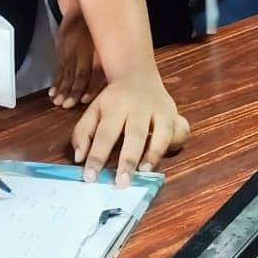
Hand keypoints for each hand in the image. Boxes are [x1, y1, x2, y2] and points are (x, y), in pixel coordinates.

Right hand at [50, 7, 105, 107]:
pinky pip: (57, 66)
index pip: (95, 71)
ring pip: (66, 72)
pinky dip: (55, 80)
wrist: (80, 5)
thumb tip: (120, 79)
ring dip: (62, 88)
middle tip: (68, 105)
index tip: (85, 100)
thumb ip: (111, 57)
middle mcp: (82, 48)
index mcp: (97, 47)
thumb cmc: (97, 26)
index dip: (91, 86)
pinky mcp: (60, 47)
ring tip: (58, 102)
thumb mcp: (108, 37)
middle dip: (73, 91)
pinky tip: (52, 91)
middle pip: (79, 74)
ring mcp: (69, 48)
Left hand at [70, 74, 189, 187]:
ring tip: (144, 172)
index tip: (90, 178)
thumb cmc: (113, 100)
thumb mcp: (93, 110)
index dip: (97, 156)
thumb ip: (83, 133)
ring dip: (154, 153)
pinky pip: (178, 131)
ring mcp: (159, 110)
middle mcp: (138, 107)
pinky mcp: (173, 114)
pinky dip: (173, 145)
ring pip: (161, 133)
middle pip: (135, 134)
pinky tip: (163, 159)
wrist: (137, 74)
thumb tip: (79, 158)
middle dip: (128, 159)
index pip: (105, 134)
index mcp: (115, 106)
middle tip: (122, 183)